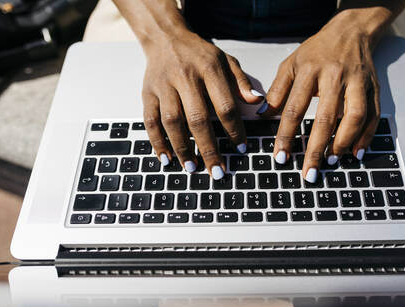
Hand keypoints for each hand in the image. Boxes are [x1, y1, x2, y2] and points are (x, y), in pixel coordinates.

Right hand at [142, 31, 261, 178]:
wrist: (165, 37)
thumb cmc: (199, 54)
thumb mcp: (226, 60)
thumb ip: (241, 81)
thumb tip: (257, 102)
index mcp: (209, 70)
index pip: (224, 105)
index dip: (234, 129)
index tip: (241, 148)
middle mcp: (185, 78)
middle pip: (197, 118)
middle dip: (208, 148)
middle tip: (217, 171)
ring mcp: (164, 86)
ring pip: (172, 122)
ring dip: (182, 148)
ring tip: (192, 168)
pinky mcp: (148, 93)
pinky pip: (150, 120)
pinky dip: (157, 142)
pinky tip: (166, 158)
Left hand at [259, 16, 379, 183]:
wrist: (350, 32)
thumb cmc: (317, 51)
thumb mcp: (291, 64)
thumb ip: (276, 90)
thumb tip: (262, 116)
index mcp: (310, 70)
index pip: (294, 108)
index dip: (286, 135)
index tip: (280, 157)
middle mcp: (335, 76)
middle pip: (326, 117)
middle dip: (316, 149)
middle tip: (309, 172)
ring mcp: (357, 82)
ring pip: (355, 116)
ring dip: (344, 142)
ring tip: (332, 161)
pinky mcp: (374, 87)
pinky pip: (374, 115)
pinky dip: (367, 136)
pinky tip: (357, 152)